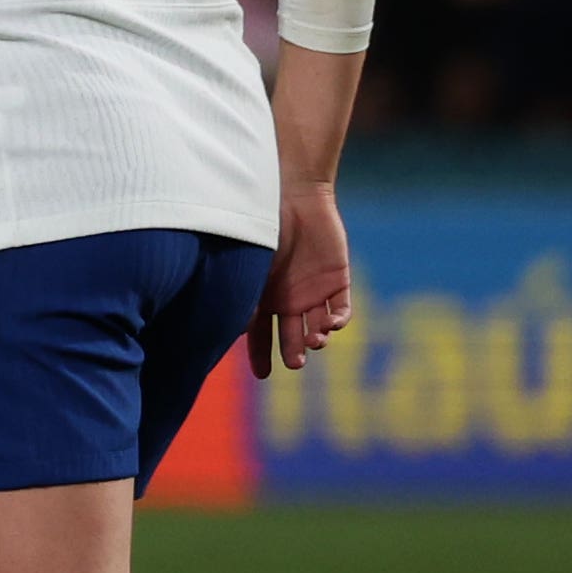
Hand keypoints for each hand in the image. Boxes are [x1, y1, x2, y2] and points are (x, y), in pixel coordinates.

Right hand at [253, 187, 352, 375]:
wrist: (292, 197)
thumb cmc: (261, 229)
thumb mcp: (248, 267)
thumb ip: (242, 295)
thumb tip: (229, 328)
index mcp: (262, 296)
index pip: (259, 333)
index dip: (260, 354)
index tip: (263, 375)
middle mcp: (288, 298)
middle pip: (291, 335)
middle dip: (293, 352)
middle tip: (295, 363)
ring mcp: (314, 291)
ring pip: (318, 327)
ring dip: (317, 338)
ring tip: (314, 340)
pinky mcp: (338, 281)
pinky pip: (342, 309)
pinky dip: (339, 321)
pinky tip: (333, 325)